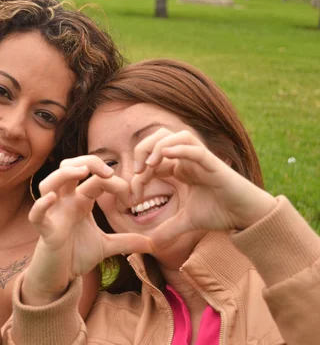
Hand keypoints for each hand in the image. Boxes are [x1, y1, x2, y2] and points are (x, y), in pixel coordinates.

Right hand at [23, 156, 152, 304]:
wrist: (59, 276)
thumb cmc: (76, 255)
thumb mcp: (106, 246)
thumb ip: (127, 241)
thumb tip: (153, 244)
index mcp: (80, 200)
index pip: (97, 179)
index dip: (116, 183)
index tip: (132, 200)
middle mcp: (65, 202)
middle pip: (69, 167)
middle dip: (88, 162)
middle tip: (108, 172)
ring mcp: (54, 214)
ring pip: (49, 183)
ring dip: (64, 174)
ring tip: (81, 172)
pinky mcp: (45, 231)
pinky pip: (37, 215)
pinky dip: (41, 205)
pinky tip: (51, 199)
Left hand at [131, 128, 277, 247]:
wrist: (247, 217)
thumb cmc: (221, 213)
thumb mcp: (187, 221)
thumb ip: (168, 229)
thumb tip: (151, 244)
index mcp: (180, 168)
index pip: (153, 158)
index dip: (139, 172)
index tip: (134, 194)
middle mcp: (189, 159)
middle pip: (161, 137)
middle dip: (143, 149)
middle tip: (136, 171)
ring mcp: (201, 159)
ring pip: (177, 136)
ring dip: (159, 146)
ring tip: (149, 164)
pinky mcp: (214, 164)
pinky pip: (196, 148)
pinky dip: (180, 148)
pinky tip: (166, 156)